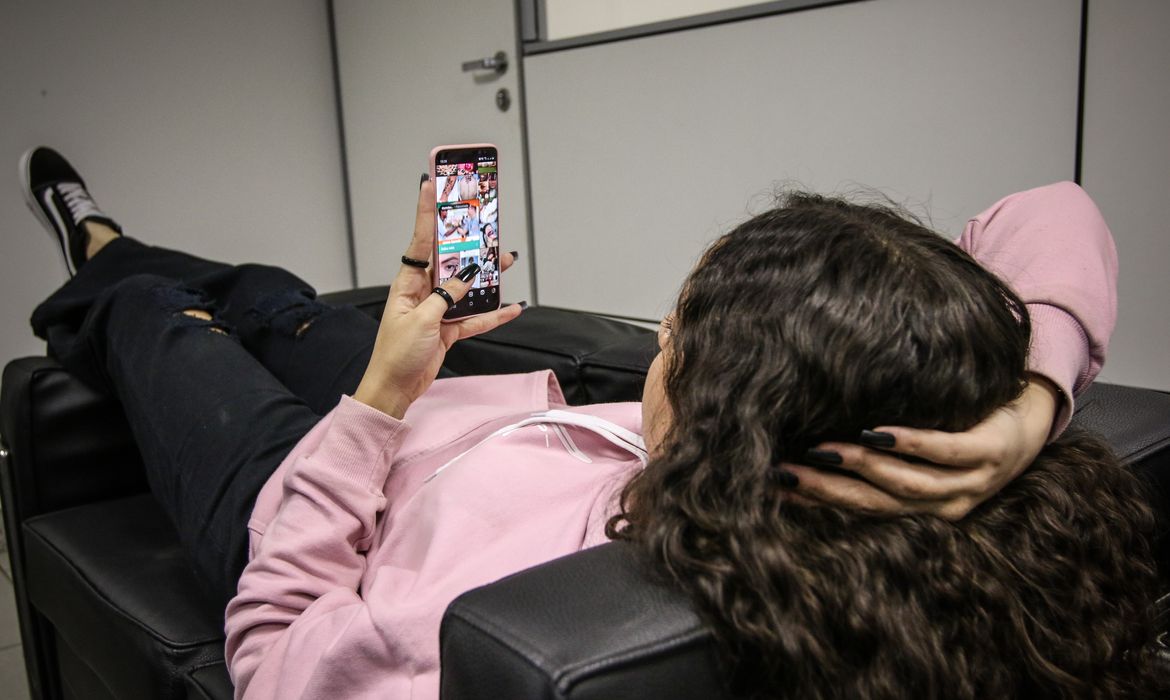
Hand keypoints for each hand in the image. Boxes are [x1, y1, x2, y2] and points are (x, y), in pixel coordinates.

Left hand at [352, 179, 521, 418]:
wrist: (394, 389)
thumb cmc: (395, 355)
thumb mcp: (422, 321)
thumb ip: (445, 297)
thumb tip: (466, 277)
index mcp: (408, 283)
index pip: (420, 240)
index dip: (426, 212)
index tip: (431, 184)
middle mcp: (422, 291)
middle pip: (450, 260)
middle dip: (468, 242)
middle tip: (486, 221)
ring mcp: (437, 310)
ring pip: (467, 286)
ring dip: (487, 277)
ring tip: (508, 260)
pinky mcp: (447, 329)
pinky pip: (474, 316)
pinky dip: (492, 313)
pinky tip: (511, 307)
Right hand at [785, 375, 1059, 519]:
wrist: (1031, 418)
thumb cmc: (964, 434)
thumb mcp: (925, 459)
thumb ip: (881, 461)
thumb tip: (817, 447)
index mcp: (923, 510)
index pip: (860, 510)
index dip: (816, 500)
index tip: (776, 488)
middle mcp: (945, 506)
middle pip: (876, 503)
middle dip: (826, 489)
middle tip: (785, 474)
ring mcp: (971, 482)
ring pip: (906, 482)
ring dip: (860, 466)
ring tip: (822, 450)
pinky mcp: (989, 452)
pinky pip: (944, 451)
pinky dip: (909, 443)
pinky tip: (878, 433)